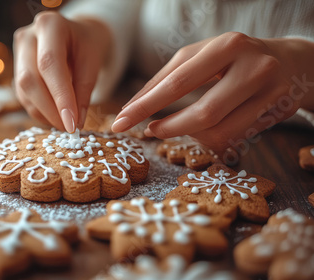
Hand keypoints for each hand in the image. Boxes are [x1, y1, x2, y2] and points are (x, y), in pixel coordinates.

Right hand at [13, 11, 110, 131]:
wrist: (76, 36)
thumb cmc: (87, 46)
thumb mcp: (93, 63)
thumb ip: (83, 91)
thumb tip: (76, 123)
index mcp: (50, 25)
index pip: (50, 64)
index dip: (59, 97)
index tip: (72, 123)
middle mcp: (27, 36)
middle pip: (29, 79)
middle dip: (49, 109)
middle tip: (69, 128)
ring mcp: (17, 52)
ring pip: (23, 91)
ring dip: (44, 113)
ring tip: (65, 123)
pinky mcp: (15, 69)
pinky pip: (23, 96)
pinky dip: (40, 111)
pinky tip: (55, 117)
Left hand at [112, 32, 313, 150]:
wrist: (291, 61)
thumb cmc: (233, 58)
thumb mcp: (200, 56)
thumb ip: (167, 79)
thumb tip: (133, 107)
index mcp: (224, 46)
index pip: (176, 83)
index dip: (145, 106)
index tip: (120, 122)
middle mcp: (251, 66)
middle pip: (203, 113)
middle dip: (168, 128)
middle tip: (147, 133)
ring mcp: (269, 90)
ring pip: (221, 131)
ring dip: (189, 136)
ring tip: (171, 128)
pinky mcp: (279, 110)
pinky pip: (236, 137)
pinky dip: (210, 138)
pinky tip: (199, 131)